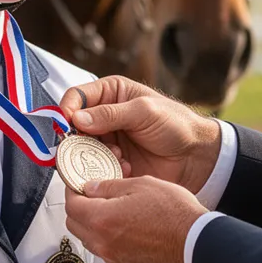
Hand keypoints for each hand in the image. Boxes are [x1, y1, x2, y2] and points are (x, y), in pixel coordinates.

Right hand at [60, 76, 221, 193]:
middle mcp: (104, 116)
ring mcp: (107, 140)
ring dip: (94, 155)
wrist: (195, 156)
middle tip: (85, 148)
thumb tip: (77, 119)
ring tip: (117, 157)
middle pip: (73, 126)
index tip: (65, 125)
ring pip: (82, 148)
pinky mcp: (112, 162)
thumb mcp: (144, 112)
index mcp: (111, 93)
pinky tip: (125, 168)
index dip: (67, 109)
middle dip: (77, 138)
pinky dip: (105, 169)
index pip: (76, 96)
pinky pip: (95, 167)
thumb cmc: (176, 124)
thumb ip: (111, 114)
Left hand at [65, 176, 207, 262]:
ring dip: (91, 224)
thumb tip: (90, 188)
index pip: (71, 204)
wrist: (196, 242)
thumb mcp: (140, 184)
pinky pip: (105, 251)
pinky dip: (105, 238)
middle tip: (92, 194)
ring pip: (89, 239)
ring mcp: (114, 258)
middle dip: (78, 207)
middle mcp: (104, 243)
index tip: (78, 184)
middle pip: (74, 224)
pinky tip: (122, 226)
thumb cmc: (174, 213)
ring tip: (109, 209)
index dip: (72, 190)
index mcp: (102, 219)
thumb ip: (109, 187)